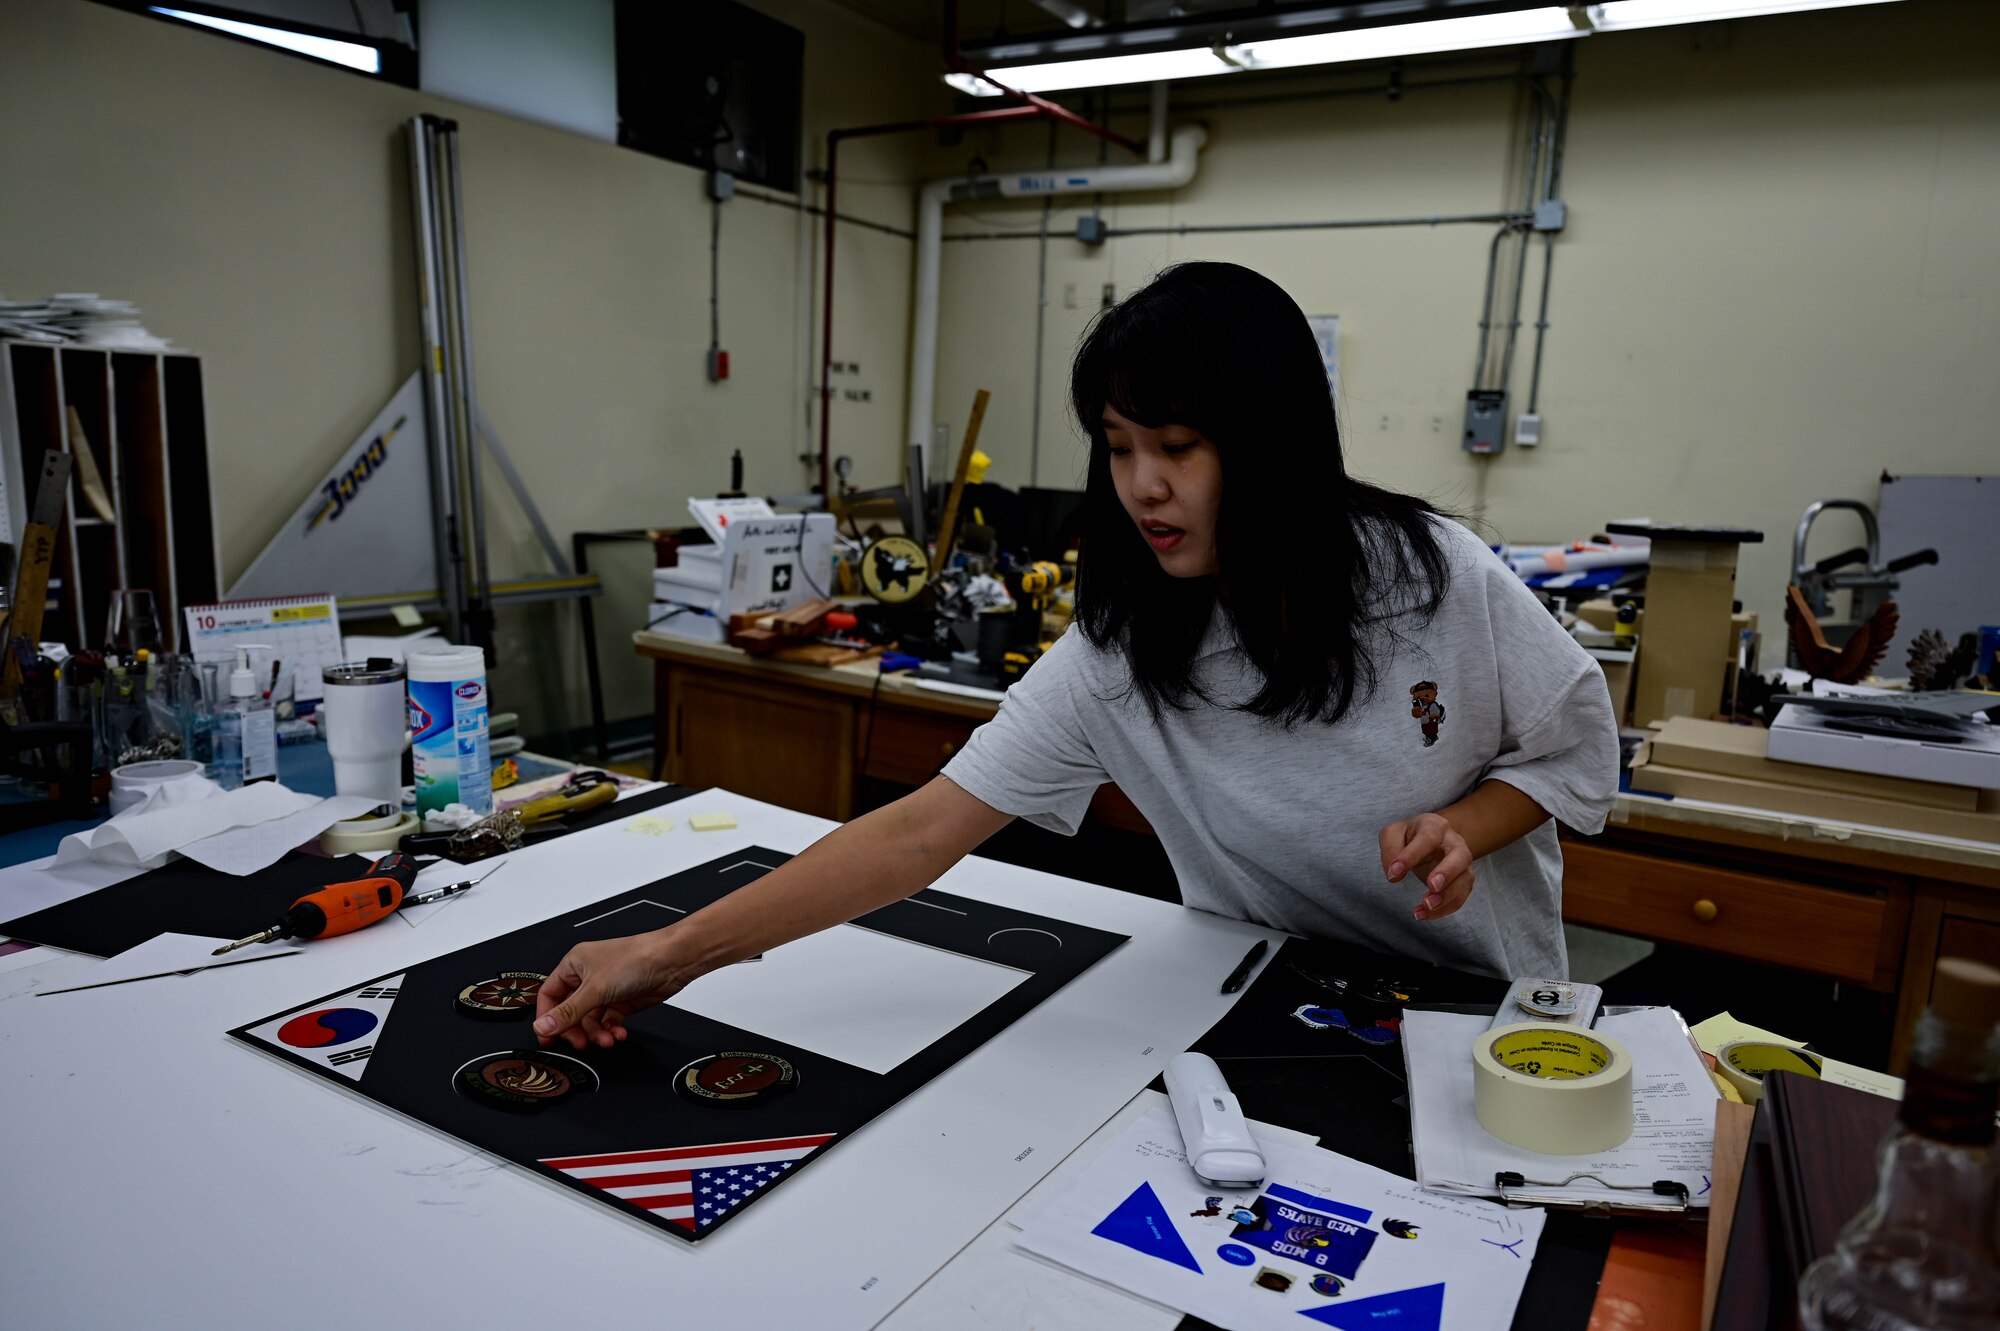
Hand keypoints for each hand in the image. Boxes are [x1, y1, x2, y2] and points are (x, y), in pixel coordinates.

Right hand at [533, 931, 690, 1050]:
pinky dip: (610, 1030)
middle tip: (580, 1043)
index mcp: (575, 965)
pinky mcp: (621, 1001)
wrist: (671, 961)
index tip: (548, 1038)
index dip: (547, 1018)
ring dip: (596, 1033)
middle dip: (575, 1030)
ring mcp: (605, 990)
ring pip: (590, 1020)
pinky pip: (607, 1022)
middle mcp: (588, 977)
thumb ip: (568, 1012)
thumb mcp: (596, 989)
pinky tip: (617, 1033)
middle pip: (569, 1012)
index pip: (550, 995)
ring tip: (606, 1039)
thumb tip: (543, 1027)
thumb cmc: (636, 958)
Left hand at [1378, 812, 1474, 921]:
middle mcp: (1454, 843)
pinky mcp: (1463, 881)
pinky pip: (1460, 897)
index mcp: (1434, 826)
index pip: (1427, 838)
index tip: (1394, 873)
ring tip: (1425, 906)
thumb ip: (1390, 850)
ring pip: (1465, 880)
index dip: (1411, 855)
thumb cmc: (1408, 837)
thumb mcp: (1392, 835)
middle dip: (1448, 872)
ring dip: (1447, 896)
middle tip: (1432, 886)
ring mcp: (1463, 863)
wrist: (1428, 841)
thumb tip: (1395, 875)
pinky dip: (1444, 909)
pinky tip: (1424, 914)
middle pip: (1460, 855)